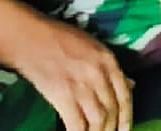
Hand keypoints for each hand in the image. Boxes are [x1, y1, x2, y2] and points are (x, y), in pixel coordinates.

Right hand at [0, 15, 131, 130]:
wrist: (30, 37)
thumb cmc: (59, 38)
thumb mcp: (92, 46)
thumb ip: (110, 68)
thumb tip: (130, 85)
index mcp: (108, 60)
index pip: (125, 95)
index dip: (127, 116)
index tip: (125, 130)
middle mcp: (99, 74)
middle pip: (112, 110)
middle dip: (111, 129)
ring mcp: (82, 85)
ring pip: (98, 120)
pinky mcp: (63, 95)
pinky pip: (77, 125)